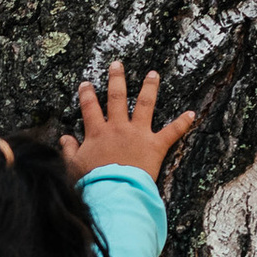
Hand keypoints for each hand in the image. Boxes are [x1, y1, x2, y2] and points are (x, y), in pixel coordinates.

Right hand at [59, 62, 194, 186]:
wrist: (113, 192)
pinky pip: (172, 132)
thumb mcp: (74, 166)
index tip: (86, 84)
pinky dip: (183, 123)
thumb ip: (69, 151)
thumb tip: (64, 139)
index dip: (87, 94)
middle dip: (117, 79)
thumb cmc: (93, 182)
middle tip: (118, 65)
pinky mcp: (155, 145)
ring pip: (145, 105)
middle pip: (117, 98)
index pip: (90, 108)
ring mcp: (138, 134)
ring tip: (153, 74)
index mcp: (97, 133)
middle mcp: (118, 127)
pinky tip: (192, 114)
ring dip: (149, 88)